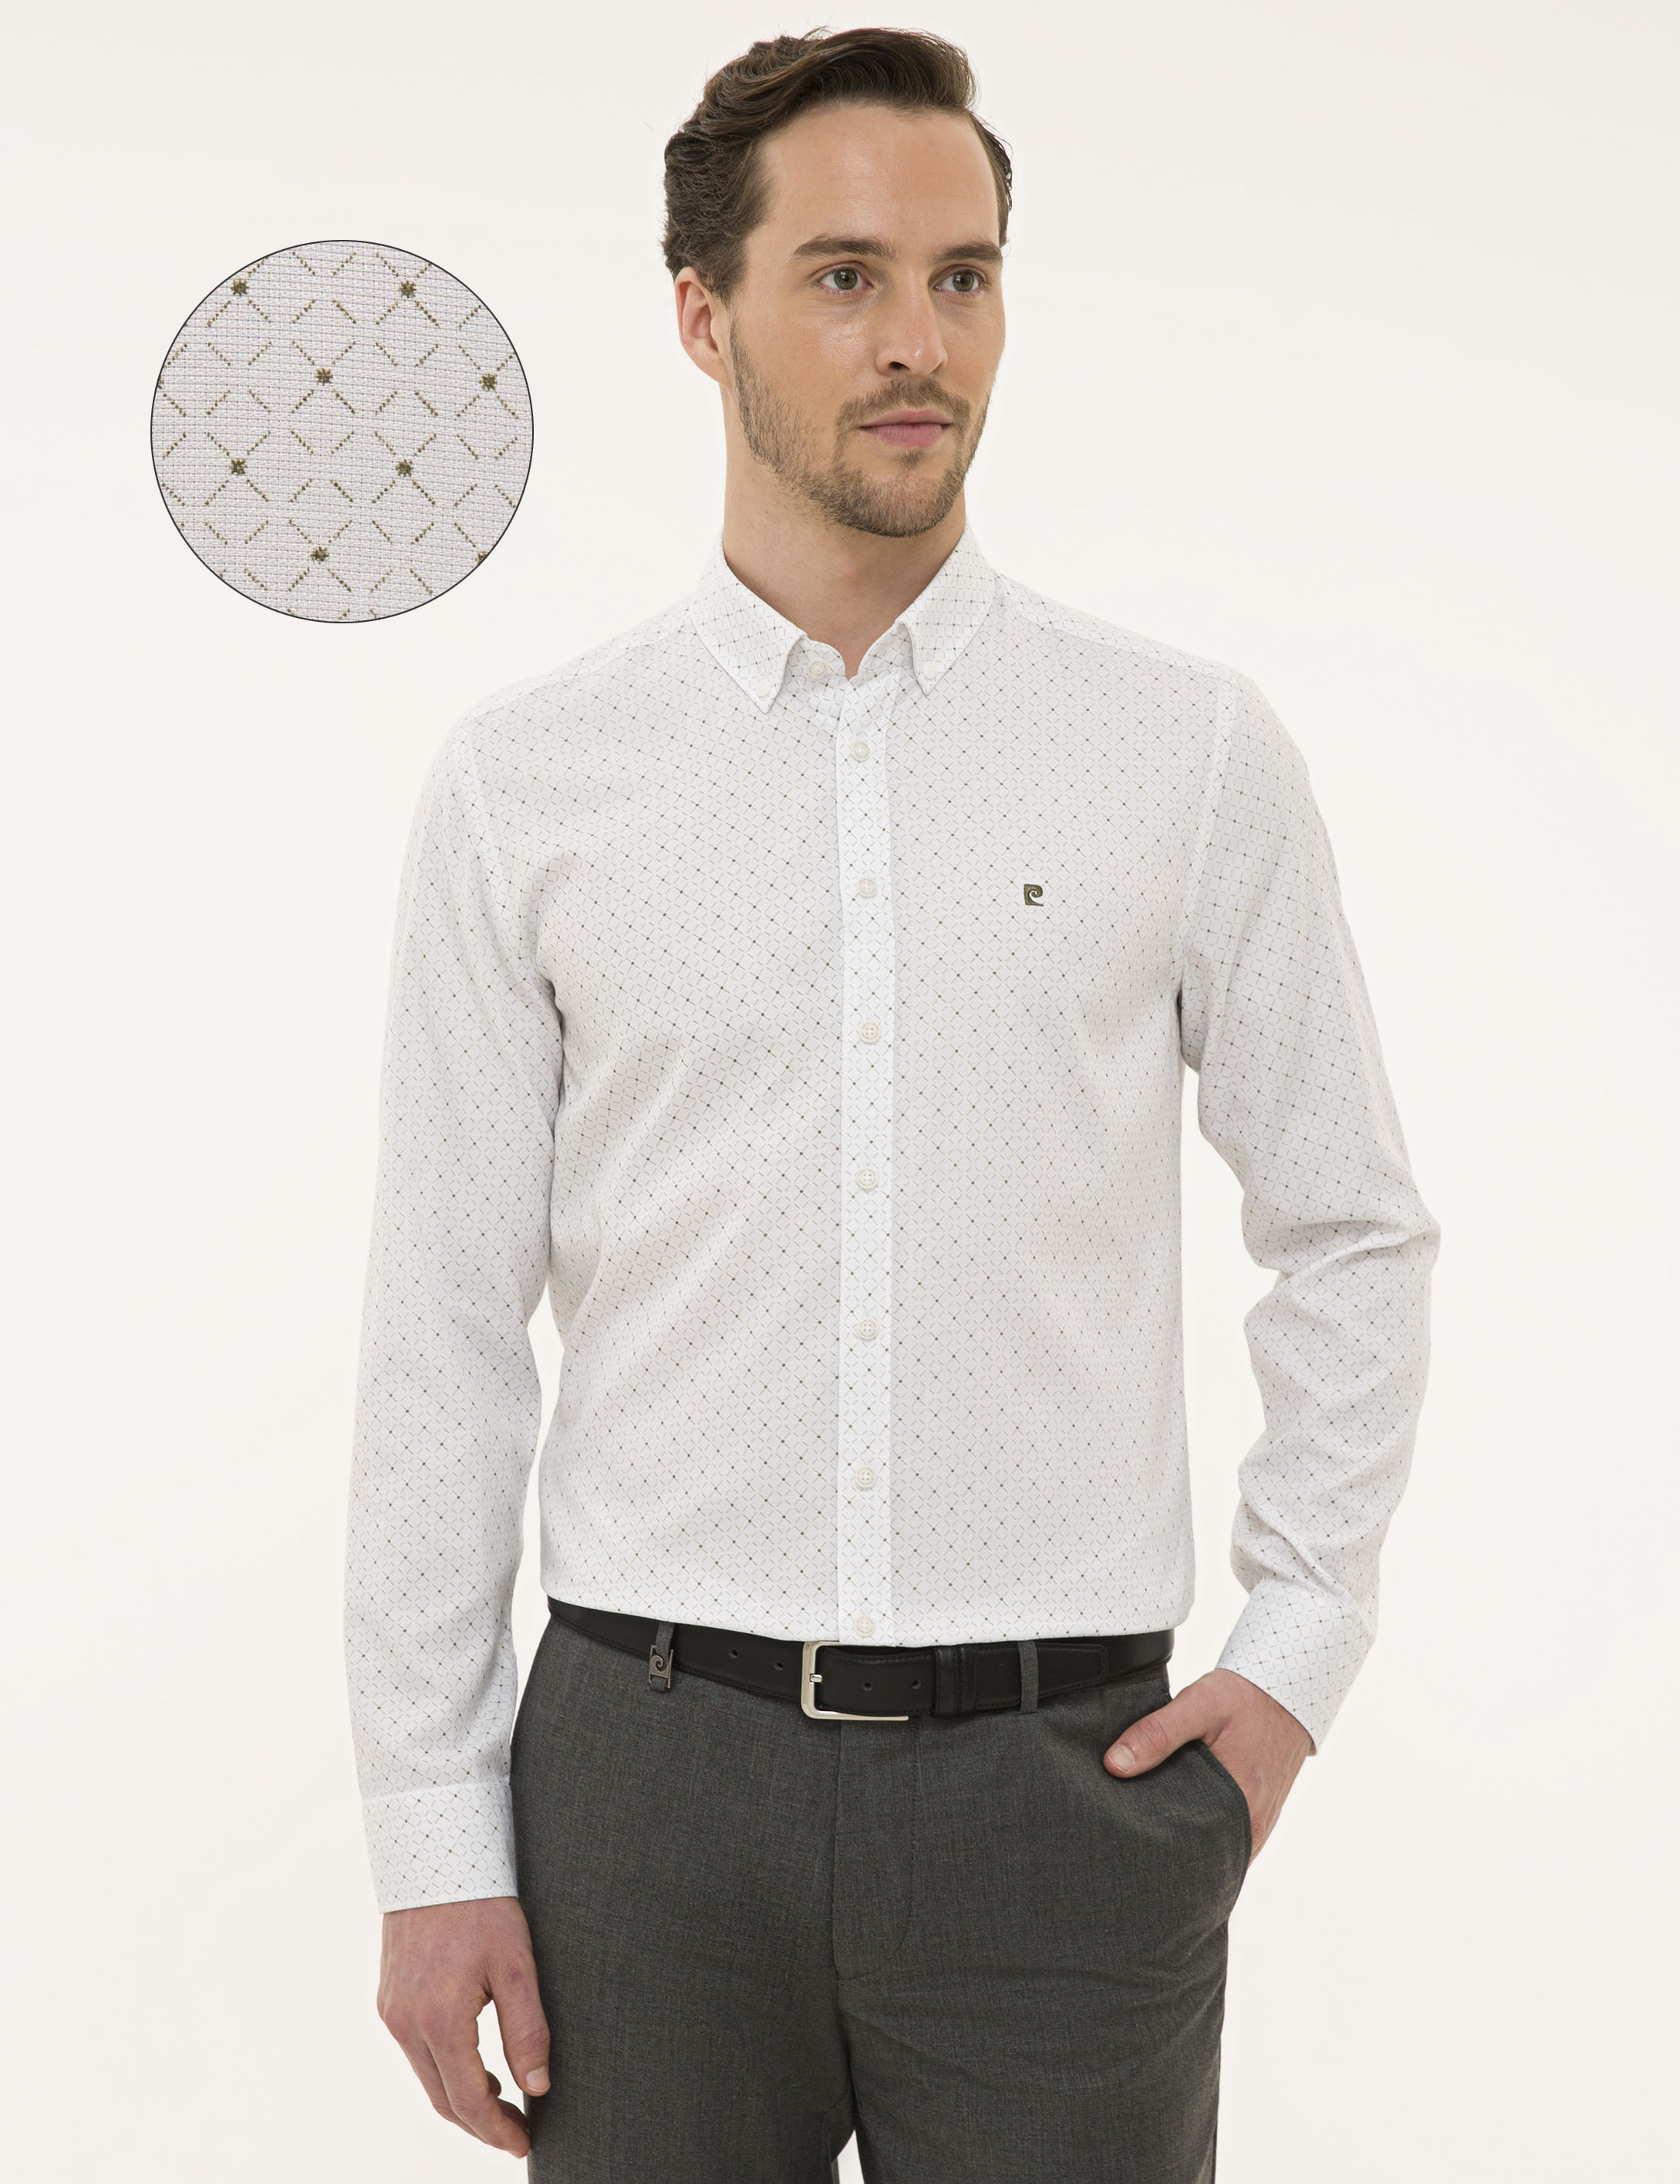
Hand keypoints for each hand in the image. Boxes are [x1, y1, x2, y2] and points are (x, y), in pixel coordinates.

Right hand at [377, 1894, 550, 2157]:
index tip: (524, 2143)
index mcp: (440, 2018)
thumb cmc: (481, 1903)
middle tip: (516, 2132)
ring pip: (426, 2077)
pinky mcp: (388, 1998)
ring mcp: (392, 2011)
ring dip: (460, 2098)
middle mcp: (406, 2022)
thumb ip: (527, 2029)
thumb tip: (537, 2087)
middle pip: (442, 2099)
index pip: (468, 2100)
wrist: (434, 1854)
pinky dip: (443, 2069)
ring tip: (500, 2101)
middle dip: (480, 2124)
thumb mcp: (516, 1963)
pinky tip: (471, 2063)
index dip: (497, 2129)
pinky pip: (415, 2051)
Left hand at [1102, 1668, 1312, 1857]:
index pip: (1190, 1848)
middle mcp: (1252, 1825)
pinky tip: (1178, 1821)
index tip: (1126, 1839)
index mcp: (1240, 1802)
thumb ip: (1157, 1734)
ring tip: (1149, 1832)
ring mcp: (1258, 1827)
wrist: (1286, 1694)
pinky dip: (1204, 1835)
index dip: (1154, 1847)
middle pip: (1200, 1856)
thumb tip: (1114, 1765)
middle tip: (1130, 1839)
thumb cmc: (1244, 1698)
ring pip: (1213, 1852)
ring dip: (1186, 1844)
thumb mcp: (1199, 1704)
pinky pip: (1226, 1842)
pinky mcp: (1258, 1821)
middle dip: (1166, 1851)